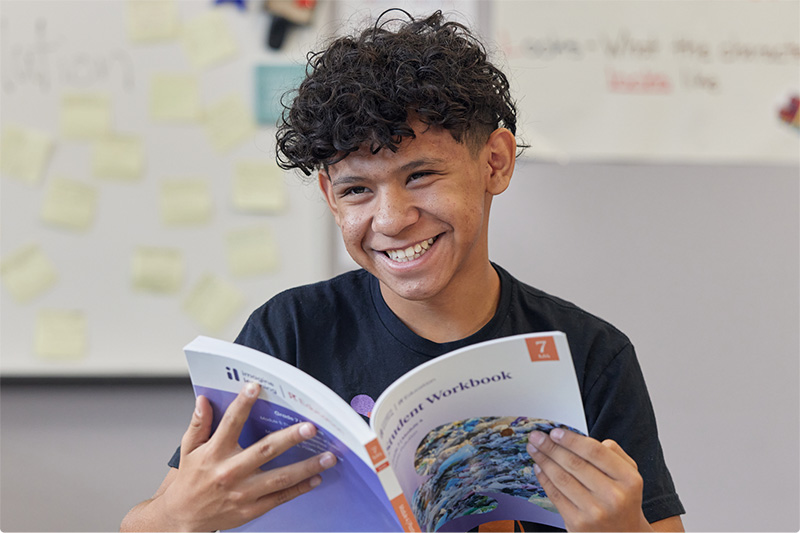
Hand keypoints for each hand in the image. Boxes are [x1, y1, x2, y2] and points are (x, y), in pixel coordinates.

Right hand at [160, 382, 336, 531]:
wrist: (183, 518)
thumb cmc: (189, 481)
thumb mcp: (188, 449)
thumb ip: (199, 424)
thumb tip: (204, 401)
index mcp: (214, 453)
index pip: (231, 423)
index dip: (243, 403)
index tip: (256, 387)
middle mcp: (230, 472)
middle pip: (264, 451)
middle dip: (290, 438)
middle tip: (311, 427)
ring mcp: (243, 492)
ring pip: (280, 477)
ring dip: (306, 466)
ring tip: (328, 456)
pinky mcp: (252, 509)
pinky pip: (280, 497)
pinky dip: (300, 488)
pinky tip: (316, 477)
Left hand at [527, 428, 649, 531]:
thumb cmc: (623, 499)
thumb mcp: (629, 475)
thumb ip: (613, 453)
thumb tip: (584, 439)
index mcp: (629, 479)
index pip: (595, 452)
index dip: (571, 440)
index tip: (555, 432)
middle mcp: (613, 496)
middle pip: (574, 463)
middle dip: (550, 447)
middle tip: (536, 436)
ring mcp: (595, 512)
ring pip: (562, 478)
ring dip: (543, 460)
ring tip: (533, 449)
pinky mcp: (578, 523)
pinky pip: (556, 495)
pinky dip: (544, 479)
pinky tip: (538, 468)